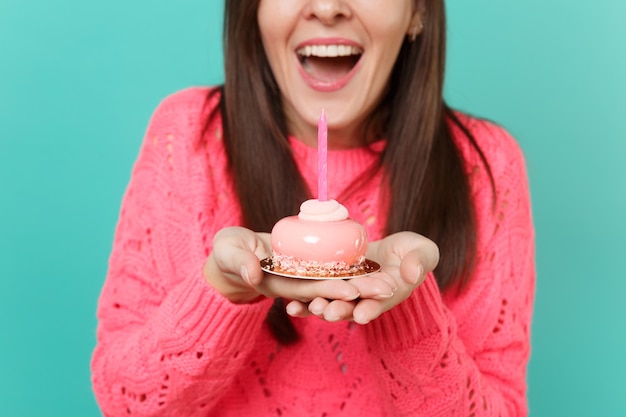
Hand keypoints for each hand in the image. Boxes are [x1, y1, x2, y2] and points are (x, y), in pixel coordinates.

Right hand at [204, 227, 396, 303]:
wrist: (230, 257)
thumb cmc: (226, 253)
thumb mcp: (227, 251)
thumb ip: (239, 261)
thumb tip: (254, 273)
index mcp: (276, 282)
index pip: (306, 288)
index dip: (328, 291)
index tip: (353, 292)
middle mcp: (294, 284)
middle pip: (329, 289)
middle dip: (358, 290)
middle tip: (389, 288)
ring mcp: (302, 278)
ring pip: (336, 282)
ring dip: (362, 284)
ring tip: (391, 283)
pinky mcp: (307, 268)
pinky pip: (332, 271)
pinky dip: (352, 272)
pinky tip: (375, 269)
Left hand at [285, 231, 439, 323]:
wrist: (389, 249)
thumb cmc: (410, 251)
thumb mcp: (422, 250)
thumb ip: (420, 261)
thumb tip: (413, 274)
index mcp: (389, 293)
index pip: (380, 302)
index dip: (371, 308)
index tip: (363, 314)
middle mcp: (366, 298)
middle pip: (352, 307)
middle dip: (340, 310)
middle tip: (329, 312)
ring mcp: (347, 293)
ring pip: (332, 303)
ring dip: (319, 308)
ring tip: (307, 308)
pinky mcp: (331, 285)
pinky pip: (316, 295)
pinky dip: (303, 303)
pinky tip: (290, 306)